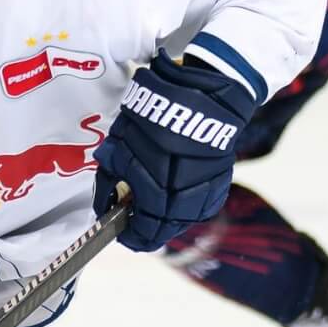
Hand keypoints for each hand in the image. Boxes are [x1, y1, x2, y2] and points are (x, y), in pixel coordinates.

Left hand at [94, 49, 255, 251]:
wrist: (201, 90)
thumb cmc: (156, 112)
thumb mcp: (121, 142)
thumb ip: (112, 175)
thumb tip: (106, 199)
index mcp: (157, 189)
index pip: (145, 228)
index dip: (131, 237)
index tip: (122, 236)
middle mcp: (185, 195)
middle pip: (166, 229)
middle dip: (148, 231)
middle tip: (135, 229)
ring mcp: (207, 188)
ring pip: (186, 219)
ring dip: (168, 222)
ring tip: (154, 216)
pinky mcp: (221, 177)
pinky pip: (204, 203)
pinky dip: (188, 207)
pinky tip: (177, 203)